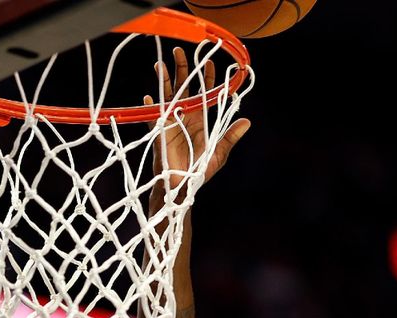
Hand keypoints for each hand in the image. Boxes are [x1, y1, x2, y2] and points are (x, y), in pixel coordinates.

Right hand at [144, 47, 250, 187]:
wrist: (183, 185)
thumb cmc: (200, 170)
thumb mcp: (220, 153)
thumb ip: (231, 137)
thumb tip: (247, 122)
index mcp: (200, 119)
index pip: (204, 93)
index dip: (207, 77)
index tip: (209, 62)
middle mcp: (185, 116)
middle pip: (184, 87)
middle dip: (183, 70)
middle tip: (181, 51)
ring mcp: (171, 122)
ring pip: (167, 96)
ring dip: (164, 81)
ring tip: (161, 64)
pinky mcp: (160, 132)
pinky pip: (153, 117)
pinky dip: (151, 107)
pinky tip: (149, 96)